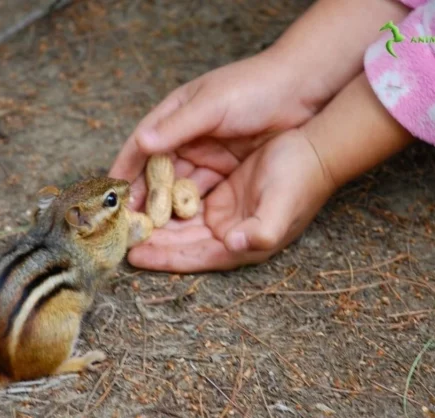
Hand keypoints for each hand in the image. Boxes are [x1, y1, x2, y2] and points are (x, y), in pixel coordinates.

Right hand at [109, 50, 325, 209]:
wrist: (301, 91)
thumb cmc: (253, 88)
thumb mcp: (212, 104)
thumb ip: (177, 125)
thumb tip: (141, 142)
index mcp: (174, 115)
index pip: (141, 146)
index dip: (124, 170)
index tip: (110, 194)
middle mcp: (185, 137)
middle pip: (156, 172)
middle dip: (142, 197)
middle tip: (127, 223)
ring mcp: (206, 155)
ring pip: (176, 186)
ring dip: (163, 208)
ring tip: (147, 233)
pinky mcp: (225, 170)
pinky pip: (200, 193)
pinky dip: (187, 209)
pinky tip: (177, 228)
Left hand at [127, 129, 336, 271]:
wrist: (317, 148)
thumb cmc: (302, 179)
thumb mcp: (283, 207)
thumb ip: (261, 231)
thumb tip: (234, 244)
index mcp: (240, 243)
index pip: (193, 256)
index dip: (164, 257)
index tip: (134, 255)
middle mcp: (228, 232)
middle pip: (179, 241)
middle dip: (150, 240)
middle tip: (117, 235)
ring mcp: (223, 211)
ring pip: (178, 221)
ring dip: (153, 219)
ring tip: (123, 216)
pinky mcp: (220, 191)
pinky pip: (184, 197)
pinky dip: (164, 197)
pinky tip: (143, 192)